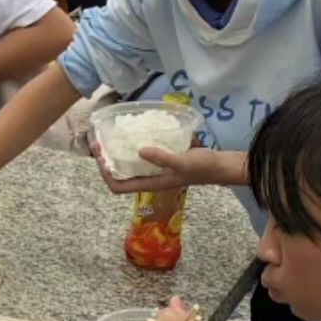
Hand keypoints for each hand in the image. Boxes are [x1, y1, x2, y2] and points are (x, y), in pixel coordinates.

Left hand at [91, 145, 238, 194]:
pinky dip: (131, 148)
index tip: (99, 156)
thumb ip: (162, 158)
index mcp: (149, 184)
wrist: (221, 166)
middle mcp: (148, 179)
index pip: (118, 186)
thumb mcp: (183, 162)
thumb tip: (139, 151)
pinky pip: (139, 156)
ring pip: (127, 165)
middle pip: (118, 175)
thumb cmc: (202, 167)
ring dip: (116, 154)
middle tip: (99, 141)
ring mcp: (154, 170)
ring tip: (109, 137)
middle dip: (106, 161)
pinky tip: (131, 134)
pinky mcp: (161, 161)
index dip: (105, 174)